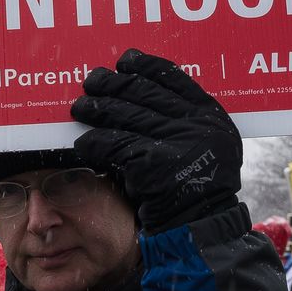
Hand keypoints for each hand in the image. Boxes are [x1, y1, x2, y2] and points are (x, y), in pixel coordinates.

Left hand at [71, 49, 242, 232]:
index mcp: (211, 117)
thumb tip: (143, 95)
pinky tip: (83, 143)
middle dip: (114, 84)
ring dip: (97, 109)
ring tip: (79, 107)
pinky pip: (113, 145)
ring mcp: (175, 142)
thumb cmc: (196, 191)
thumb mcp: (206, 149)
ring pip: (126, 115)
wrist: (199, 229)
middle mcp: (196, 125)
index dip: (147, 67)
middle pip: (145, 93)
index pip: (175, 79)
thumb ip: (185, 123)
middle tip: (93, 80)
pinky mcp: (151, 164)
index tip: (126, 61)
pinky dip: (94, 143)